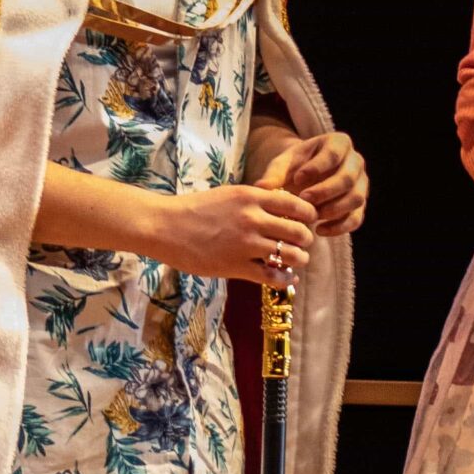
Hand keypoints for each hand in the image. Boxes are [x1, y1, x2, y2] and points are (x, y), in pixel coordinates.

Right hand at [154, 183, 317, 285]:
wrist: (165, 226)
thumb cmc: (194, 210)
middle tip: (302, 243)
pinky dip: (285, 279)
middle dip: (306, 240)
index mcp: (252, 197)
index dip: (309, 216)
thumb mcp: (228, 194)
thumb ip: (255, 200)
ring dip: (300, 260)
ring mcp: (246, 244)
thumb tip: (281, 206)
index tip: (308, 222)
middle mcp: (253, 219)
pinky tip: (287, 277)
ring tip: (296, 261)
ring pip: (292, 255)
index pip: (297, 205)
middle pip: (300, 232)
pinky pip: (273, 276)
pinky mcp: (236, 267)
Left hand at [257, 131, 367, 235]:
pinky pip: (356, 218)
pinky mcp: (360, 205)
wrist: (304, 177)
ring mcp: (361, 184)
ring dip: (334, 210)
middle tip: (304, 201)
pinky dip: (339, 227)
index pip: (334, 153)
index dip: (317, 167)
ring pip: (356, 199)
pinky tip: (319, 230)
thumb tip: (260, 187)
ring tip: (312, 217)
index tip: (297, 179)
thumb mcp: (282, 165)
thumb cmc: (293, 166)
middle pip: (348, 178)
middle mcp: (355, 162)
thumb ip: (274, 174)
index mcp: (339, 143)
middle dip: (326, 192)